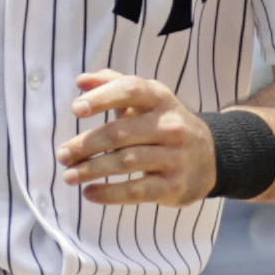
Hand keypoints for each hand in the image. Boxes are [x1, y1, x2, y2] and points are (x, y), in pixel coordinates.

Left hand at [61, 71, 215, 204]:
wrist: (212, 157)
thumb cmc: (165, 124)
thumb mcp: (147, 100)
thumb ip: (113, 85)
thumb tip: (80, 80)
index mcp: (160, 99)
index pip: (131, 91)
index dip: (103, 98)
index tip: (76, 109)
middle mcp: (170, 126)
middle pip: (120, 133)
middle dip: (86, 145)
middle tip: (62, 154)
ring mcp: (174, 157)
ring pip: (125, 162)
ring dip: (91, 170)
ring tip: (68, 175)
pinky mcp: (174, 186)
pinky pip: (137, 191)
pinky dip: (109, 193)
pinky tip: (89, 193)